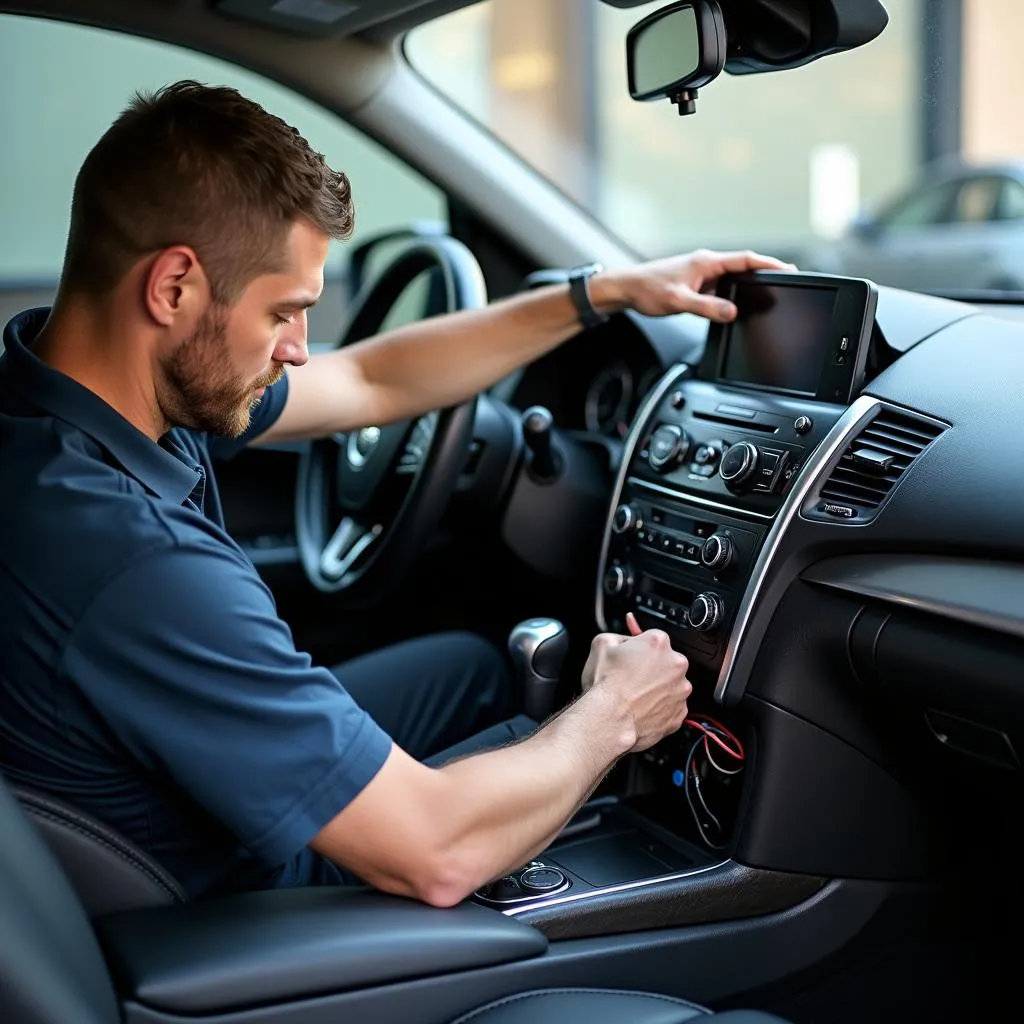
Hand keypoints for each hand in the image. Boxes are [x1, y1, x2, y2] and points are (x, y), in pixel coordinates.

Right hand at [583, 613, 691, 752]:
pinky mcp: (679, 713)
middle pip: (666, 661)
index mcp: (658, 643)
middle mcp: (676, 664)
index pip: (654, 639)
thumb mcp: (602, 643)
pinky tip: (642, 707)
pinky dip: (660, 707)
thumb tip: (624, 641)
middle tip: (632, 677)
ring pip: (671, 684)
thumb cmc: (605, 685)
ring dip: (658, 687)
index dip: (640, 648)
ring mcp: (680, 690)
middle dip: (652, 667)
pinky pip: (672, 706)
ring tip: (635, 695)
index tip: (632, 657)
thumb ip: (619, 637)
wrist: (608, 719)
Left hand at [591, 249, 796, 322]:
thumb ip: (706, 307)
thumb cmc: (646, 289)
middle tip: (785, 281)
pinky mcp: (694, 284)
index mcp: (706, 262)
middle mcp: (705, 264)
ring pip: (730, 279)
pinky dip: (730, 295)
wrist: (625, 289)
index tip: (788, 269)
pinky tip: (735, 305)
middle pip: (742, 267)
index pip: (745, 260)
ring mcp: (700, 274)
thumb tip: (732, 311)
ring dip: (747, 285)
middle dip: (764, 273)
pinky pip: (718, 289)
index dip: (769, 264)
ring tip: (766, 293)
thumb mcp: (678, 301)